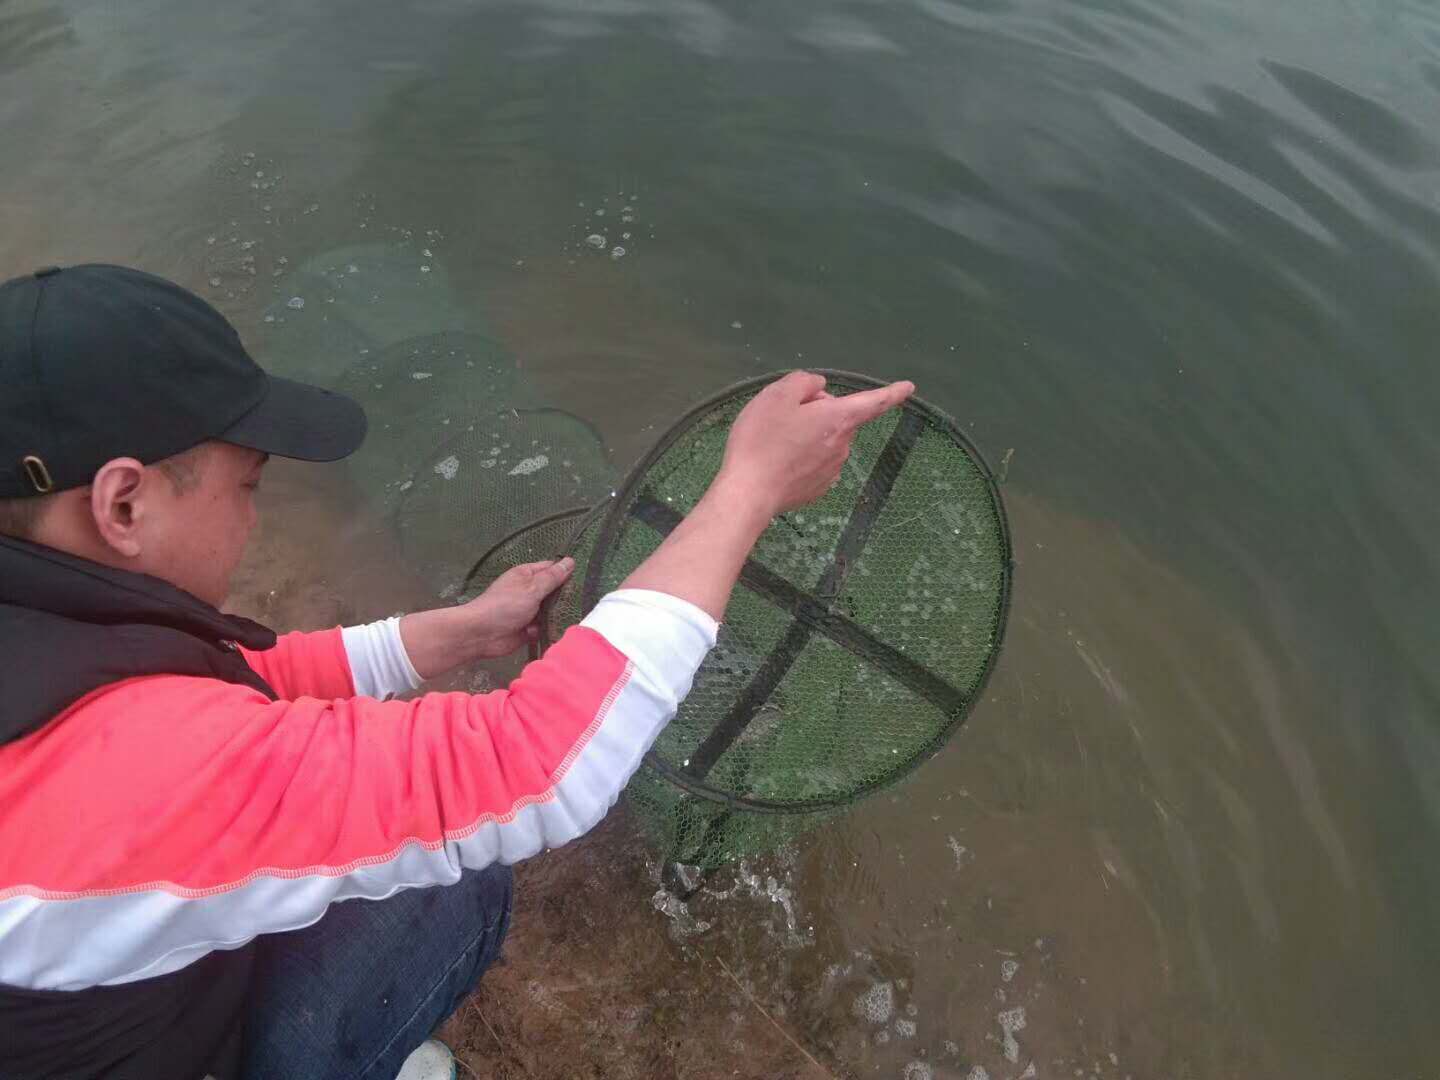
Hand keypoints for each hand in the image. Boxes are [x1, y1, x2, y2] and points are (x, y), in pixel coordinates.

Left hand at [401, 558, 573, 677]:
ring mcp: (528, 610)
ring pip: (552, 611)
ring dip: (558, 615)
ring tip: (576, 617)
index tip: (587, 578)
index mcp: (527, 575)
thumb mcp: (532, 588)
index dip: (567, 572)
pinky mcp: (528, 629)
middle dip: (566, 597)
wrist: (482, 634)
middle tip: (587, 601)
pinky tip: (557, 631)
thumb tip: (570, 561)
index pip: (552, 569)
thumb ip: (552, 577)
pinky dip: (548, 629)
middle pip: (554, 591)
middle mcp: (528, 591)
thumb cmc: (505, 605)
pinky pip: (545, 627)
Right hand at [715, 371, 914, 519]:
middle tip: (783, 417)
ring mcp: (832, 470)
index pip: (873, 402)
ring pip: (827, 440)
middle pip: (838, 418)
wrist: (748, 494)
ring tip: (775, 443)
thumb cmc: (761, 440)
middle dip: (818, 412)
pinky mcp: (818, 489)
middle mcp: (842, 445)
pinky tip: (779, 463)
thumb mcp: (776, 395)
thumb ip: (804, 382)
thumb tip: (819, 390)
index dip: (891, 393)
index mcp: (838, 419)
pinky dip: (803, 458)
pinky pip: (816, 463)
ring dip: (809, 436)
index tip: (908, 388)